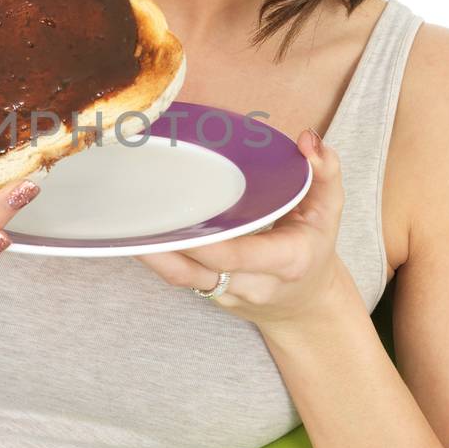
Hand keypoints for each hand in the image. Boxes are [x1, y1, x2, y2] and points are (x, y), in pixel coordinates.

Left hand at [133, 129, 345, 328]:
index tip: (178, 216)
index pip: (237, 255)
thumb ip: (324, 172)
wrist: (306, 308)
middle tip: (133, 207)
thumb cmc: (315, 250)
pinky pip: (177, 276)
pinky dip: (154, 254)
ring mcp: (226, 294)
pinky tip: (132, 228)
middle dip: (161, 244)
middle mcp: (251, 283)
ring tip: (119, 218)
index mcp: (284, 261)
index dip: (203, 242)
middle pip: (195, 269)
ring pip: (178, 276)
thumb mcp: (329, 211)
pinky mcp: (207, 295)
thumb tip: (308, 139)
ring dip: (147, 252)